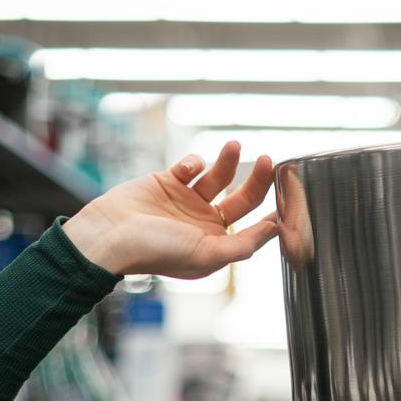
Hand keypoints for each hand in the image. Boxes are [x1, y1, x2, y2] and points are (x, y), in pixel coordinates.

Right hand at [62, 141, 279, 278]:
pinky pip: (190, 166)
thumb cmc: (156, 251)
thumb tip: (275, 230)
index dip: (273, 214)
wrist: (110, 235)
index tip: (290, 196)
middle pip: (242, 198)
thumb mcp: (208, 255)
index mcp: (216, 245)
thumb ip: (244, 245)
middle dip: (258, 180)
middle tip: (269, 161)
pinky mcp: (167, 181)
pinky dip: (193, 162)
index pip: (254, 228)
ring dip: (228, 161)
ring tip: (233, 145)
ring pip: (218, 177)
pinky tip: (186, 169)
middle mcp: (204, 224)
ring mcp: (187, 202)